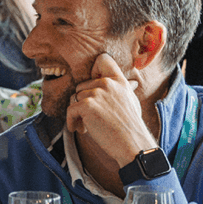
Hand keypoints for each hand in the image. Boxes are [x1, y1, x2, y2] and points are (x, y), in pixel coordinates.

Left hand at [68, 53, 157, 180]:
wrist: (132, 143)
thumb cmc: (131, 126)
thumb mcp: (131, 101)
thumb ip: (123, 89)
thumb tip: (132, 83)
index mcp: (119, 81)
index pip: (102, 60)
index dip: (94, 70)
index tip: (92, 86)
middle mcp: (108, 84)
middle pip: (81, 85)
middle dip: (82, 102)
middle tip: (91, 117)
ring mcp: (97, 93)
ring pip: (74, 98)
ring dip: (77, 113)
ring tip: (87, 125)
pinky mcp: (87, 105)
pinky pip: (69, 110)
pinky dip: (71, 122)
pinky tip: (80, 129)